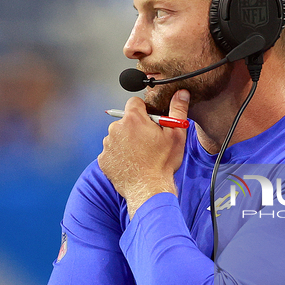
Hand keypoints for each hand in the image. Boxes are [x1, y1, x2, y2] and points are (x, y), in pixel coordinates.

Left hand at [98, 90, 188, 216]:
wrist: (148, 190)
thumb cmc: (163, 164)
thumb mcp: (176, 135)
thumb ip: (178, 110)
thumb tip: (181, 94)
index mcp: (134, 119)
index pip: (135, 103)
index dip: (145, 111)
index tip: (151, 123)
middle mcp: (116, 129)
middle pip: (126, 121)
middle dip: (136, 129)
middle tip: (148, 143)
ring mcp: (108, 144)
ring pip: (118, 137)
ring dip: (127, 142)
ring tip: (140, 156)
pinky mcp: (103, 159)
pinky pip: (112, 152)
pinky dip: (119, 156)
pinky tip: (131, 164)